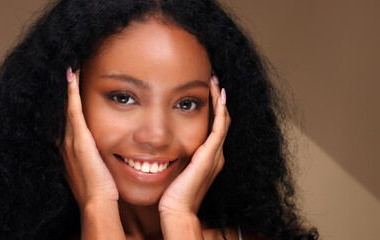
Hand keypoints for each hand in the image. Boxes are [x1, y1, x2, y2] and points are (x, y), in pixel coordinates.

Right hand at [61, 67, 118, 207]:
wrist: (97, 202)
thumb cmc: (99, 188)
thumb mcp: (93, 168)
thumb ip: (94, 156)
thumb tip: (101, 151)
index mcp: (67, 148)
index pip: (64, 118)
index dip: (65, 101)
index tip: (67, 84)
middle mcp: (64, 142)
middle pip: (62, 109)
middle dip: (63, 90)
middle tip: (65, 68)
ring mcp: (70, 140)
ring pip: (66, 105)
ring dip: (67, 86)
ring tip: (69, 66)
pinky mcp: (79, 140)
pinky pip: (73, 110)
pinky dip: (71, 91)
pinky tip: (72, 74)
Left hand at [159, 74, 229, 217]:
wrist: (176, 209)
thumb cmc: (172, 194)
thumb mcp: (174, 170)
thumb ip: (173, 158)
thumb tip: (157, 147)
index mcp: (208, 157)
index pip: (214, 127)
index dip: (212, 108)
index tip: (205, 91)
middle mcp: (215, 154)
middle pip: (222, 120)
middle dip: (218, 99)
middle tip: (214, 80)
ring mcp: (215, 154)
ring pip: (223, 120)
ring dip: (220, 100)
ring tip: (215, 82)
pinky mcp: (210, 154)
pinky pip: (219, 127)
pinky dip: (220, 110)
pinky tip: (218, 95)